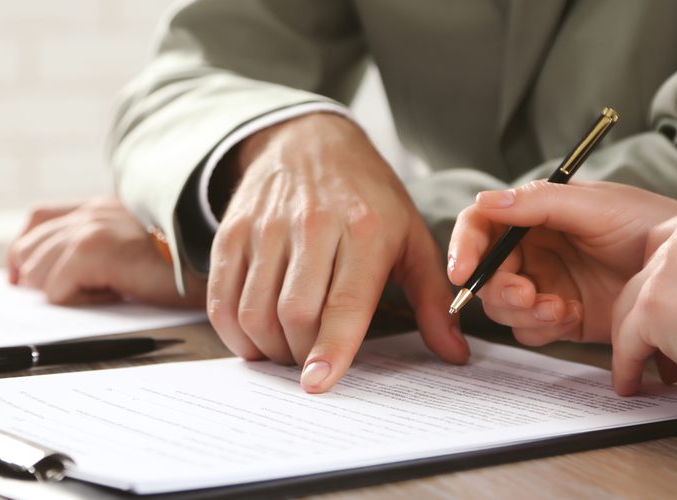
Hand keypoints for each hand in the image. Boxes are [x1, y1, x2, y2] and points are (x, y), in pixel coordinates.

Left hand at [6, 196, 204, 306]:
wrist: (208, 258)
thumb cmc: (185, 261)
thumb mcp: (138, 244)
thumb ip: (104, 246)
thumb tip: (59, 277)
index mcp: (99, 208)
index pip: (39, 219)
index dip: (24, 251)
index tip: (22, 278)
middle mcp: (90, 212)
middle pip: (27, 248)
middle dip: (37, 279)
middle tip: (70, 296)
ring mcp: (89, 228)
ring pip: (37, 272)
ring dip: (62, 291)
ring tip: (100, 294)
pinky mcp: (93, 250)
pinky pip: (56, 289)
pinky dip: (78, 301)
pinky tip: (109, 297)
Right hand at [207, 113, 468, 392]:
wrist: (311, 142)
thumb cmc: (367, 197)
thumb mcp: (411, 237)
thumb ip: (434, 299)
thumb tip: (454, 352)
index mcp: (365, 229)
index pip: (345, 302)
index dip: (331, 347)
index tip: (319, 382)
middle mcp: (312, 225)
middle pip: (295, 314)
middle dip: (301, 354)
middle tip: (312, 360)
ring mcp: (266, 227)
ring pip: (255, 310)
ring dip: (268, 347)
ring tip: (286, 348)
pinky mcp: (233, 230)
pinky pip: (221, 297)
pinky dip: (234, 331)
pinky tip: (253, 337)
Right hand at [447, 181, 676, 345]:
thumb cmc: (648, 223)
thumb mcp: (594, 206)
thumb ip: (537, 203)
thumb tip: (485, 201)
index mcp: (532, 215)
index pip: (480, 227)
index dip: (463, 247)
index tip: (462, 272)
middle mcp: (531, 250)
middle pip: (485, 274)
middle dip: (500, 289)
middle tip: (526, 296)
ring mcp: (544, 284)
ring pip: (502, 307)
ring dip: (523, 312)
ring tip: (558, 309)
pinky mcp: (559, 316)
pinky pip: (529, 329)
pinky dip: (544, 328)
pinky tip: (573, 317)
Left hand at [611, 197, 676, 394]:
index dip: (674, 279)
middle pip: (649, 271)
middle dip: (651, 308)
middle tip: (659, 341)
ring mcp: (670, 266)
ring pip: (632, 304)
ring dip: (634, 337)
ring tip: (641, 364)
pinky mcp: (654, 305)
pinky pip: (627, 339)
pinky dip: (627, 364)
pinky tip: (631, 383)